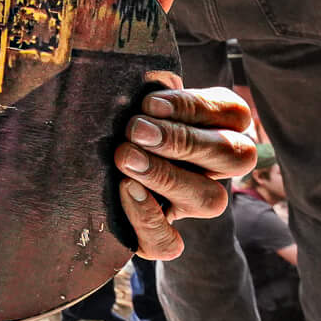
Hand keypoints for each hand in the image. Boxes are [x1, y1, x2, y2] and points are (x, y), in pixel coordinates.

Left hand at [114, 85, 257, 258]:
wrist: (86, 165)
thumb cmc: (117, 115)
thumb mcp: (135, 95)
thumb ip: (146, 85)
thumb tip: (147, 77)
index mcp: (218, 125)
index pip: (234, 112)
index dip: (194, 107)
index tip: (150, 102)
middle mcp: (215, 167)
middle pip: (234, 156)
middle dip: (184, 141)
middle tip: (136, 130)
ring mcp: (192, 203)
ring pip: (209, 200)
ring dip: (167, 176)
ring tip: (125, 157)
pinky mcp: (163, 235)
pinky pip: (169, 243)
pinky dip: (149, 220)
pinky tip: (127, 192)